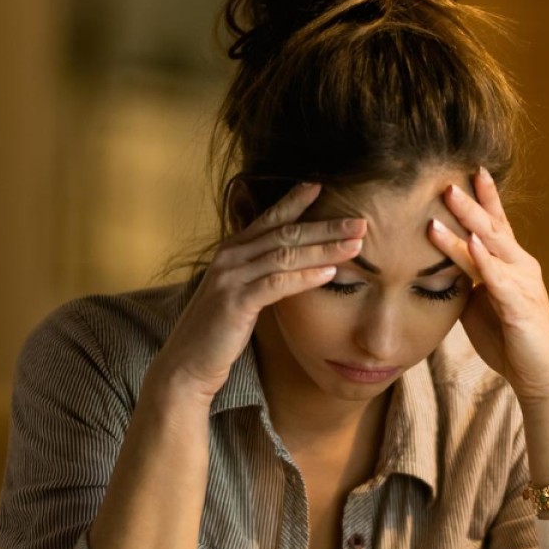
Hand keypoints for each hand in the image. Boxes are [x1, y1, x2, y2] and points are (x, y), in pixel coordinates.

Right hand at [148, 182, 365, 405]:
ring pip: (285, 254)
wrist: (187, 362)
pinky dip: (305, 276)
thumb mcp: (242, 294)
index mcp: (232, 250)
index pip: (269, 219)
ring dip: (324, 248)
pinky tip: (330, 273)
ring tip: (356, 244)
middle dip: (326, 226)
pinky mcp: (235, 302)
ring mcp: (230, 277)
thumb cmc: (219, 331)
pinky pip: (277, 283)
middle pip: (286, 233)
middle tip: (360, 221)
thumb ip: (261, 274)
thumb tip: (294, 265)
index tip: (322, 186)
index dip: (295, 201)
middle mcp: (230, 256)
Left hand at [427, 168, 548, 402]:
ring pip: (493, 246)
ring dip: (469, 222)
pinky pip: (499, 278)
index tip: (468, 170)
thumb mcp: (482, 305)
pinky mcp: (520, 306)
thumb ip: (467, 282)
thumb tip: (439, 268)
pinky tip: (471, 243)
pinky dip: (485, 259)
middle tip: (446, 177)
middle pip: (492, 227)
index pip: (496, 224)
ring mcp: (523, 284)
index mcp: (512, 265)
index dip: (484, 198)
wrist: (539, 376)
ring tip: (449, 199)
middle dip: (470, 201)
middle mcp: (521, 267)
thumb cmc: (510, 341)